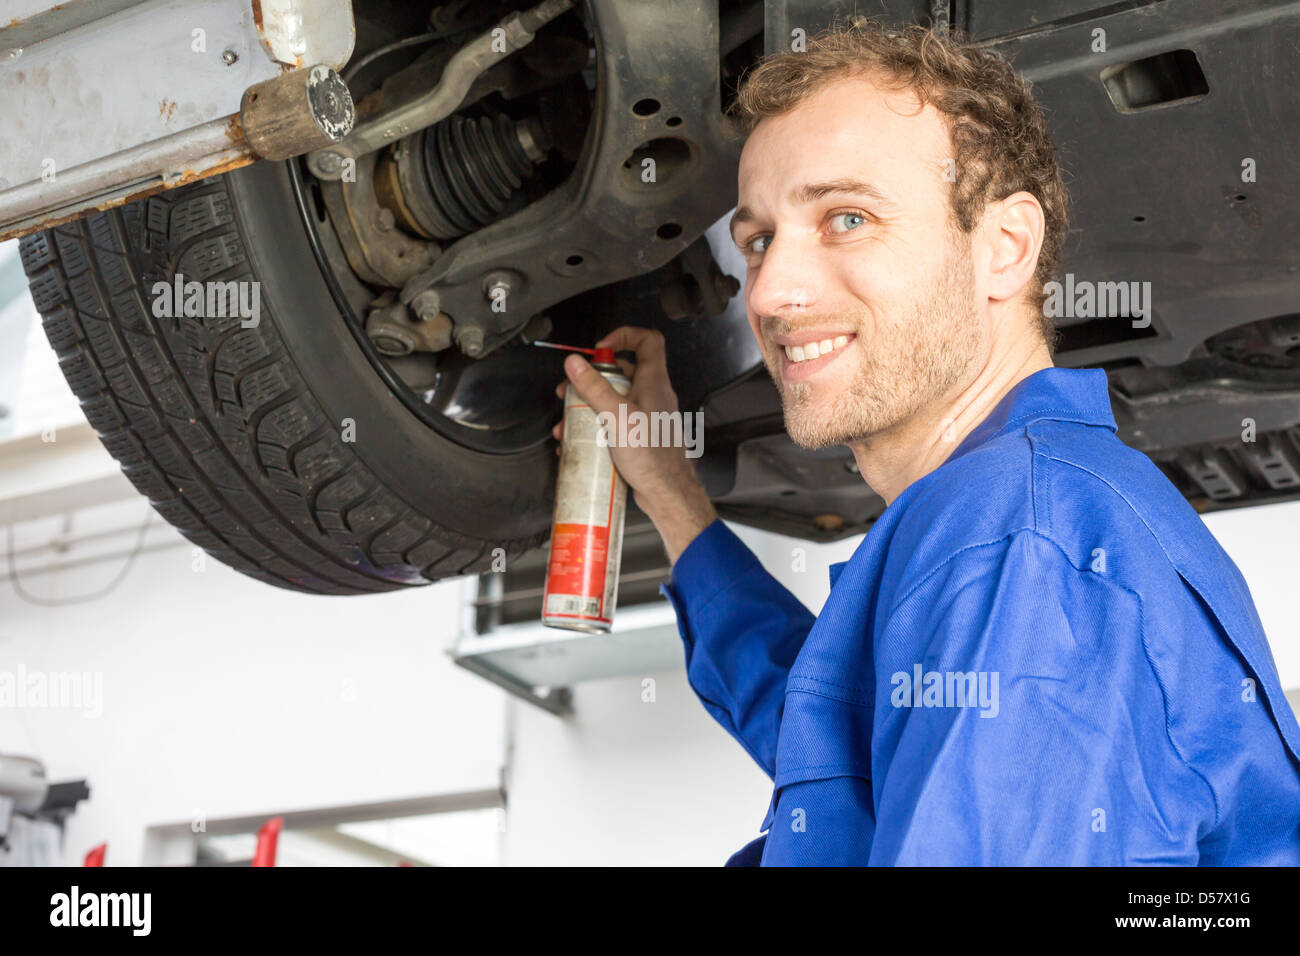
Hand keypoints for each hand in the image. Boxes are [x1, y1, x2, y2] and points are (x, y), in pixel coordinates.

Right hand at [553, 326, 715, 563]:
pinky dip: (595, 426)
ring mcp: (646, 416)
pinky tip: (577, 441)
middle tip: (571, 389)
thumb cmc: (652, 456)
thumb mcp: (617, 416)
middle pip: (622, 371)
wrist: (667, 492)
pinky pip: (615, 421)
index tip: (599, 349)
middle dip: (592, 378)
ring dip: (588, 405)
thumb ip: (595, 387)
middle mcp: (652, 395)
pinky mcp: (639, 436)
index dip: (624, 335)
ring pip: (614, 398)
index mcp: (653, 382)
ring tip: (567, 420)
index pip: (648, 341)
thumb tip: (575, 363)